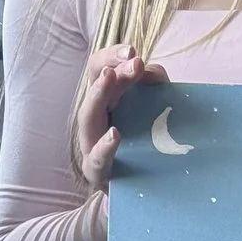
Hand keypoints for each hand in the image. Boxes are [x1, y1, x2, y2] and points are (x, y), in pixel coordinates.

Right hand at [76, 46, 167, 193]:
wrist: (140, 190)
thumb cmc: (144, 143)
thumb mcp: (153, 108)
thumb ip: (154, 85)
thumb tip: (151, 70)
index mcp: (105, 99)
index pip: (99, 68)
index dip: (112, 56)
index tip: (132, 50)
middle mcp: (94, 117)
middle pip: (94, 86)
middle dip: (112, 69)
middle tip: (132, 61)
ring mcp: (91, 144)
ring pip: (88, 117)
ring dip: (98, 95)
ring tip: (109, 78)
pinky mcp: (97, 171)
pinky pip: (97, 158)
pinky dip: (104, 146)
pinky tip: (115, 134)